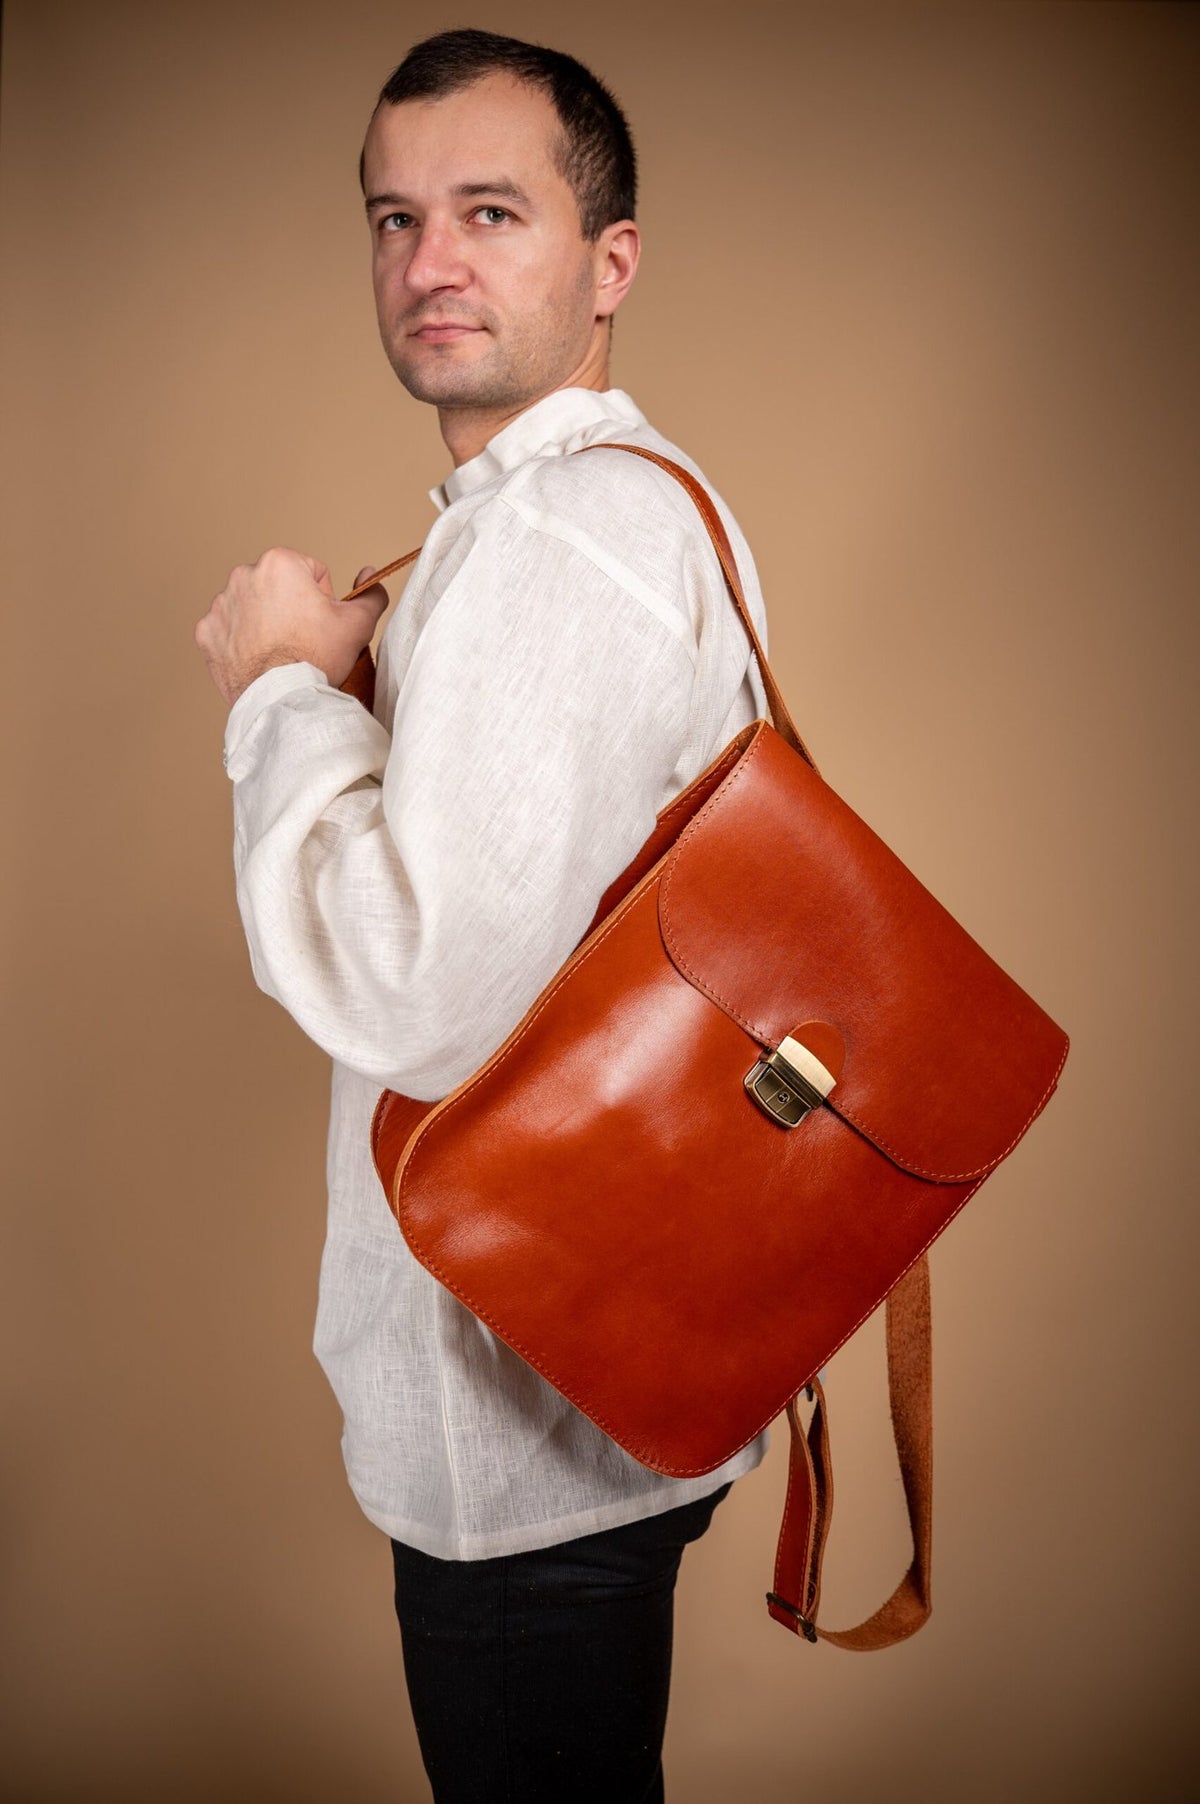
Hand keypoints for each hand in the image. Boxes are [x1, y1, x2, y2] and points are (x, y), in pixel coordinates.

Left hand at [195, 548, 388, 705]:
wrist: (281, 699)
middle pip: (278, 587)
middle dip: (290, 607)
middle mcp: (244, 576)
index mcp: (279, 563)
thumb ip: (371, 593)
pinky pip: (228, 631)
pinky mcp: (206, 634)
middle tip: (303, 639)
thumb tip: (369, 575)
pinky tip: (258, 660)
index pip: (311, 572)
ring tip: (280, 652)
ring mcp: (221, 606)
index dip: (323, 598)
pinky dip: (241, 643)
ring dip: (265, 623)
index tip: (321, 622)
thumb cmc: (315, 658)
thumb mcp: (357, 624)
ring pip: (252, 607)